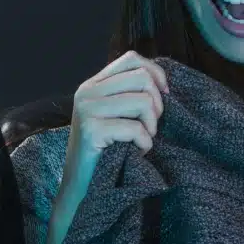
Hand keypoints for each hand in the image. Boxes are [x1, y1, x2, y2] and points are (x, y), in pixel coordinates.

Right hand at [61, 50, 169, 191]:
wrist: (80, 184)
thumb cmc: (104, 151)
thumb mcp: (112, 115)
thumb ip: (127, 94)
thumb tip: (161, 82)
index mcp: (92, 85)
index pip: (131, 59)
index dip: (155, 73)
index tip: (163, 97)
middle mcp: (87, 92)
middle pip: (141, 78)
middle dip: (156, 104)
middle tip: (150, 126)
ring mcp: (87, 110)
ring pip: (142, 101)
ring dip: (151, 126)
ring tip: (142, 140)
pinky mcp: (92, 130)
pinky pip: (136, 129)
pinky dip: (144, 143)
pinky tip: (136, 152)